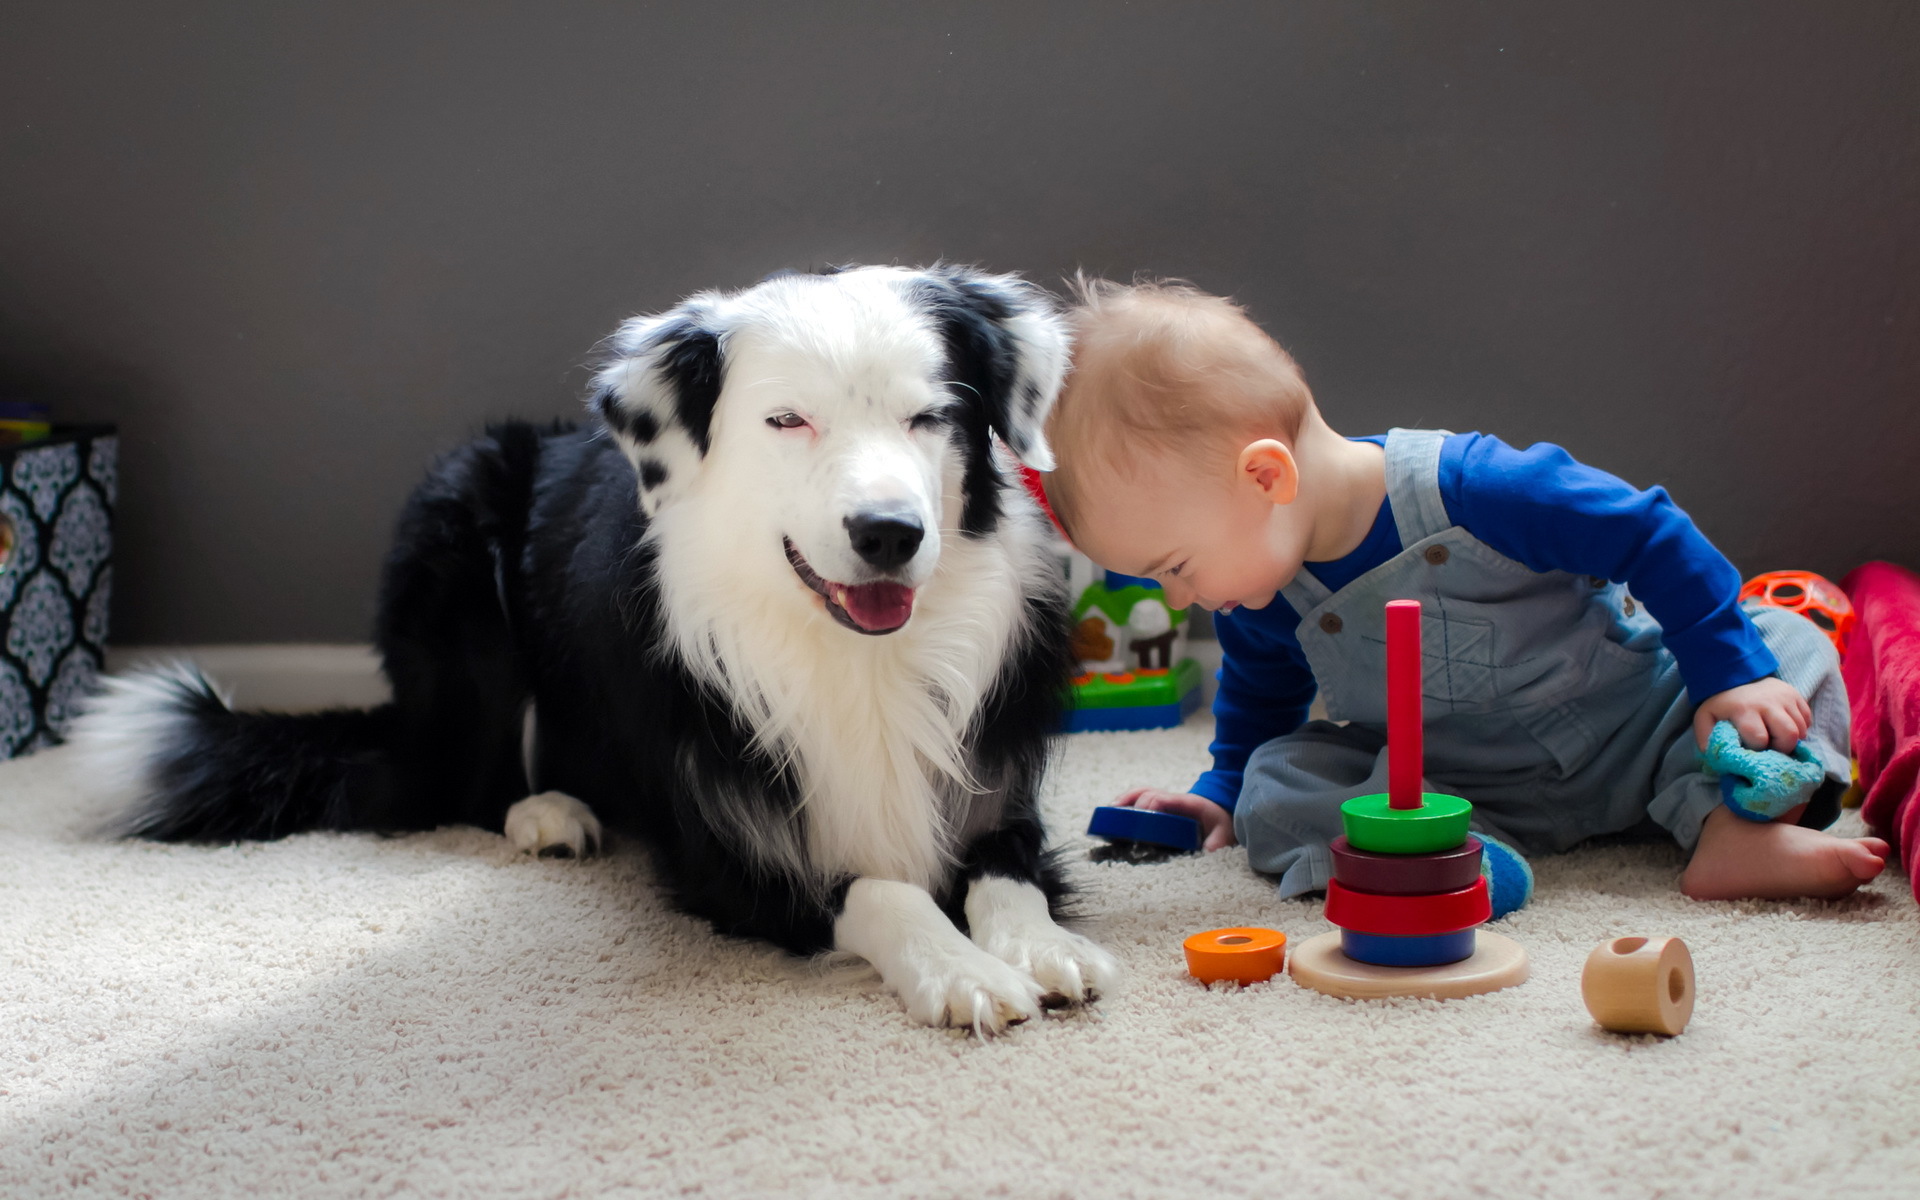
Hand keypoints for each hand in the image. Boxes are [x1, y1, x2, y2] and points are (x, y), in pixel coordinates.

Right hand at [1113, 786, 1236, 850]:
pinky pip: (1138, 799)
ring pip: (1141, 793)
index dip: (1151, 804)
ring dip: (1125, 800)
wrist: (1220, 816)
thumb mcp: (1224, 834)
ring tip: (1109, 812)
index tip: (1142, 817)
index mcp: (1188, 803)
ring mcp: (1164, 802)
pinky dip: (1125, 802)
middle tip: (1121, 819)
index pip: (1166, 797)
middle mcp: (1173, 799)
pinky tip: (1112, 812)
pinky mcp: (1158, 808)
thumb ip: (1217, 843)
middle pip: (1149, 793)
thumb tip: (1207, 853)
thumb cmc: (1220, 825)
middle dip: (1134, 804)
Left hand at [1693, 677, 1811, 752]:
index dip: (1757, 749)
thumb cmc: (1723, 704)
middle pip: (1788, 734)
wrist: (1736, 676)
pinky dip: (1800, 728)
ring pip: (1801, 728)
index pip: (1759, 738)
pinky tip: (1783, 727)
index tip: (1752, 748)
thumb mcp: (1706, 718)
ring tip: (1776, 737)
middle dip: (1782, 748)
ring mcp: (1784, 697)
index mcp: (1743, 709)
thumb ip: (1707, 739)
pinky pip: (1807, 719)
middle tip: (1772, 747)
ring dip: (1792, 739)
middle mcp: (1767, 702)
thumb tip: (1716, 760)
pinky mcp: (1796, 694)